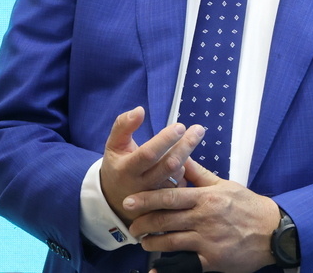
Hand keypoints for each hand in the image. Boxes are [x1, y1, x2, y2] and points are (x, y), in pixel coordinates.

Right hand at [99, 106, 205, 222]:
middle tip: (198, 129)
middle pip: (169, 165)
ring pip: (177, 175)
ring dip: (187, 155)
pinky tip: (187, 156)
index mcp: (126, 169)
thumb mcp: (113, 145)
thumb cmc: (117, 164)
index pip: (148, 154)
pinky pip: (180, 184)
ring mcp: (154, 197)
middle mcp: (141, 185)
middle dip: (186, 146)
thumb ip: (123, 125)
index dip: (165, 140)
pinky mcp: (164, 203)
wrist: (114, 198)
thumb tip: (139, 110)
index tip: (180, 126)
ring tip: (192, 137)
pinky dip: (187, 169)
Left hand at [125, 157, 281, 272]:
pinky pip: (184, 264)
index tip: (129, 201)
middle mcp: (204, 218)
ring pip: (170, 242)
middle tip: (131, 226)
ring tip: (144, 242)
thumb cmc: (248, 206)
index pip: (170, 196)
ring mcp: (207, 240)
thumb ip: (200, 174)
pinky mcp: (212, 260)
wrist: (272, 231)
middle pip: (164, 220)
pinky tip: (156, 269)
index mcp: (206, 197)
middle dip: (143, 223)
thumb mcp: (225, 185)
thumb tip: (182, 157)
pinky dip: (167, 268)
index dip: (146, 199)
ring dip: (152, 243)